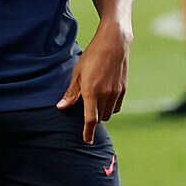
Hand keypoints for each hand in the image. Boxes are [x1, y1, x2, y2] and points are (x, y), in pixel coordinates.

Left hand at [57, 19, 130, 143]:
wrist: (113, 44)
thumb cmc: (91, 57)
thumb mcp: (77, 73)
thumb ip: (71, 93)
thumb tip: (61, 107)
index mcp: (91, 92)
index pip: (90, 119)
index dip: (88, 132)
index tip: (86, 141)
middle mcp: (105, 95)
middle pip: (100, 118)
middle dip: (93, 120)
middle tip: (85, 115)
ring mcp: (116, 93)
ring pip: (109, 113)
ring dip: (101, 113)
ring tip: (93, 105)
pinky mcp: (123, 90)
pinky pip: (117, 106)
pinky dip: (110, 107)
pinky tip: (103, 99)